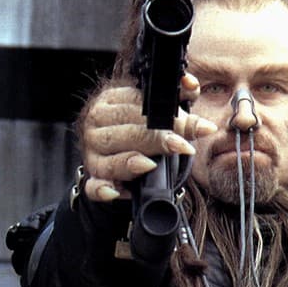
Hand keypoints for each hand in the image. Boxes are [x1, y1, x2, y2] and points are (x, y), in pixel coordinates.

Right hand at [80, 73, 214, 200]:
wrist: (111, 147)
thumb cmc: (138, 125)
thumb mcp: (156, 110)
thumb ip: (178, 102)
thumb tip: (195, 96)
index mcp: (110, 102)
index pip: (136, 106)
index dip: (165, 116)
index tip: (190, 126)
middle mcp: (96, 126)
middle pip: (124, 133)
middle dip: (155, 140)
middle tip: (180, 146)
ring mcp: (91, 154)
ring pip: (107, 160)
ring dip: (128, 163)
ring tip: (150, 165)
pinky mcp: (92, 178)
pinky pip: (93, 187)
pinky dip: (103, 190)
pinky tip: (116, 190)